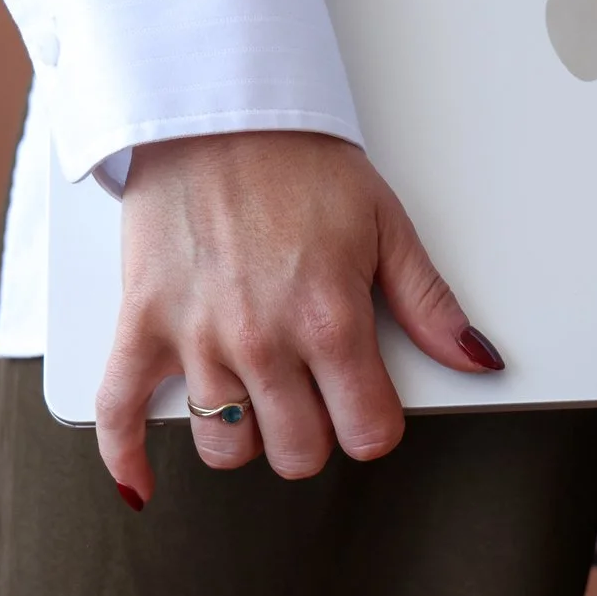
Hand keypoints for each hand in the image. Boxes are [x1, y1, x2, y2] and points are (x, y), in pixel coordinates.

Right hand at [96, 131, 503, 508]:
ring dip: (246, 435)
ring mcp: (198, 337)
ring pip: (227, 447)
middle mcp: (263, 340)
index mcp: (330, 319)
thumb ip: (429, 303)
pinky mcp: (141, 325)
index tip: (367, 405)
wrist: (217, 113)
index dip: (374, 424)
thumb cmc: (298, 161)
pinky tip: (143, 483)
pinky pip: (122, 413)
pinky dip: (129, 458)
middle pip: (298, 451)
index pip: (366, 433)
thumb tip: (475, 358)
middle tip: (313, 395)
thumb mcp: (385, 224)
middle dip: (315, 434)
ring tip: (256, 397)